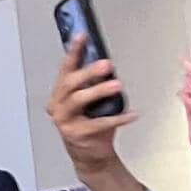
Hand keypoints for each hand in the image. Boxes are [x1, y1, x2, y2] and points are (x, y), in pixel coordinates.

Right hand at [44, 35, 138, 175]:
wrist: (90, 154)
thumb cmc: (91, 124)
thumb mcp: (90, 101)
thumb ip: (92, 84)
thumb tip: (106, 64)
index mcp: (59, 94)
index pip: (65, 70)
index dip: (73, 52)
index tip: (81, 36)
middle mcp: (57, 106)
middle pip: (69, 84)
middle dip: (87, 72)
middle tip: (106, 64)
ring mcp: (64, 121)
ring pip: (78, 101)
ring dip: (98, 91)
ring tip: (117, 85)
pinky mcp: (76, 134)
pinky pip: (99, 123)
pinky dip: (118, 118)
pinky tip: (132, 114)